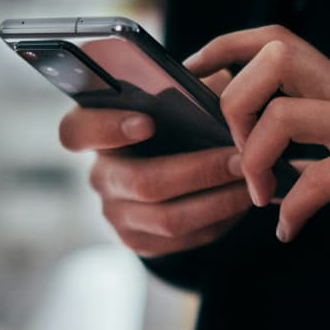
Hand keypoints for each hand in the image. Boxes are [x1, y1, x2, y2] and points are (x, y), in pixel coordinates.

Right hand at [59, 72, 252, 257]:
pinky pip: (183, 239)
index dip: (107, 128)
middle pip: (142, 182)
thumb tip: (216, 92)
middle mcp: (100, 175)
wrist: (179, 164)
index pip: (77, 131)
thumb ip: (189, 88)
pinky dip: (219, 220)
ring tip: (252, 181)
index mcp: (96, 130)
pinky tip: (242, 200)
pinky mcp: (139, 241)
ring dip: (218, 200)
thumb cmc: (179, 119)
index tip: (148, 121)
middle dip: (199, 171)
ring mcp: (116, 213)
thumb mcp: (181, 95)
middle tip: (240, 159)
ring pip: (168, 218)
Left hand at [185, 25, 329, 241]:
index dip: (225, 47)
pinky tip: (289, 230)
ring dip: (257, 160)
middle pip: (274, 58)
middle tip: (236, 154)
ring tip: (261, 197)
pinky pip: (323, 178)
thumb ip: (309, 150)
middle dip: (235, 103)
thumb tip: (260, 166)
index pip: (273, 39)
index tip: (192, 75)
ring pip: (286, 114)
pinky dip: (295, 208)